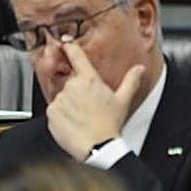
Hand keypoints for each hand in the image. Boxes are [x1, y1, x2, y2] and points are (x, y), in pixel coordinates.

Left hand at [46, 39, 144, 160]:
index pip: (75, 55)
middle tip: (87, 105)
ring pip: (62, 97)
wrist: (98, 147)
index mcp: (89, 79)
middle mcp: (72, 86)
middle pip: (70, 81)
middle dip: (77, 90)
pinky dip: (61, 115)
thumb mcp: (123, 100)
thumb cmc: (109, 124)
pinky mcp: (51, 113)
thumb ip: (131, 81)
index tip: (64, 44)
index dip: (68, 47)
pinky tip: (73, 123)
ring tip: (82, 117)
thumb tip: (139, 69)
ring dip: (69, 103)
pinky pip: (54, 110)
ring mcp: (60, 99)